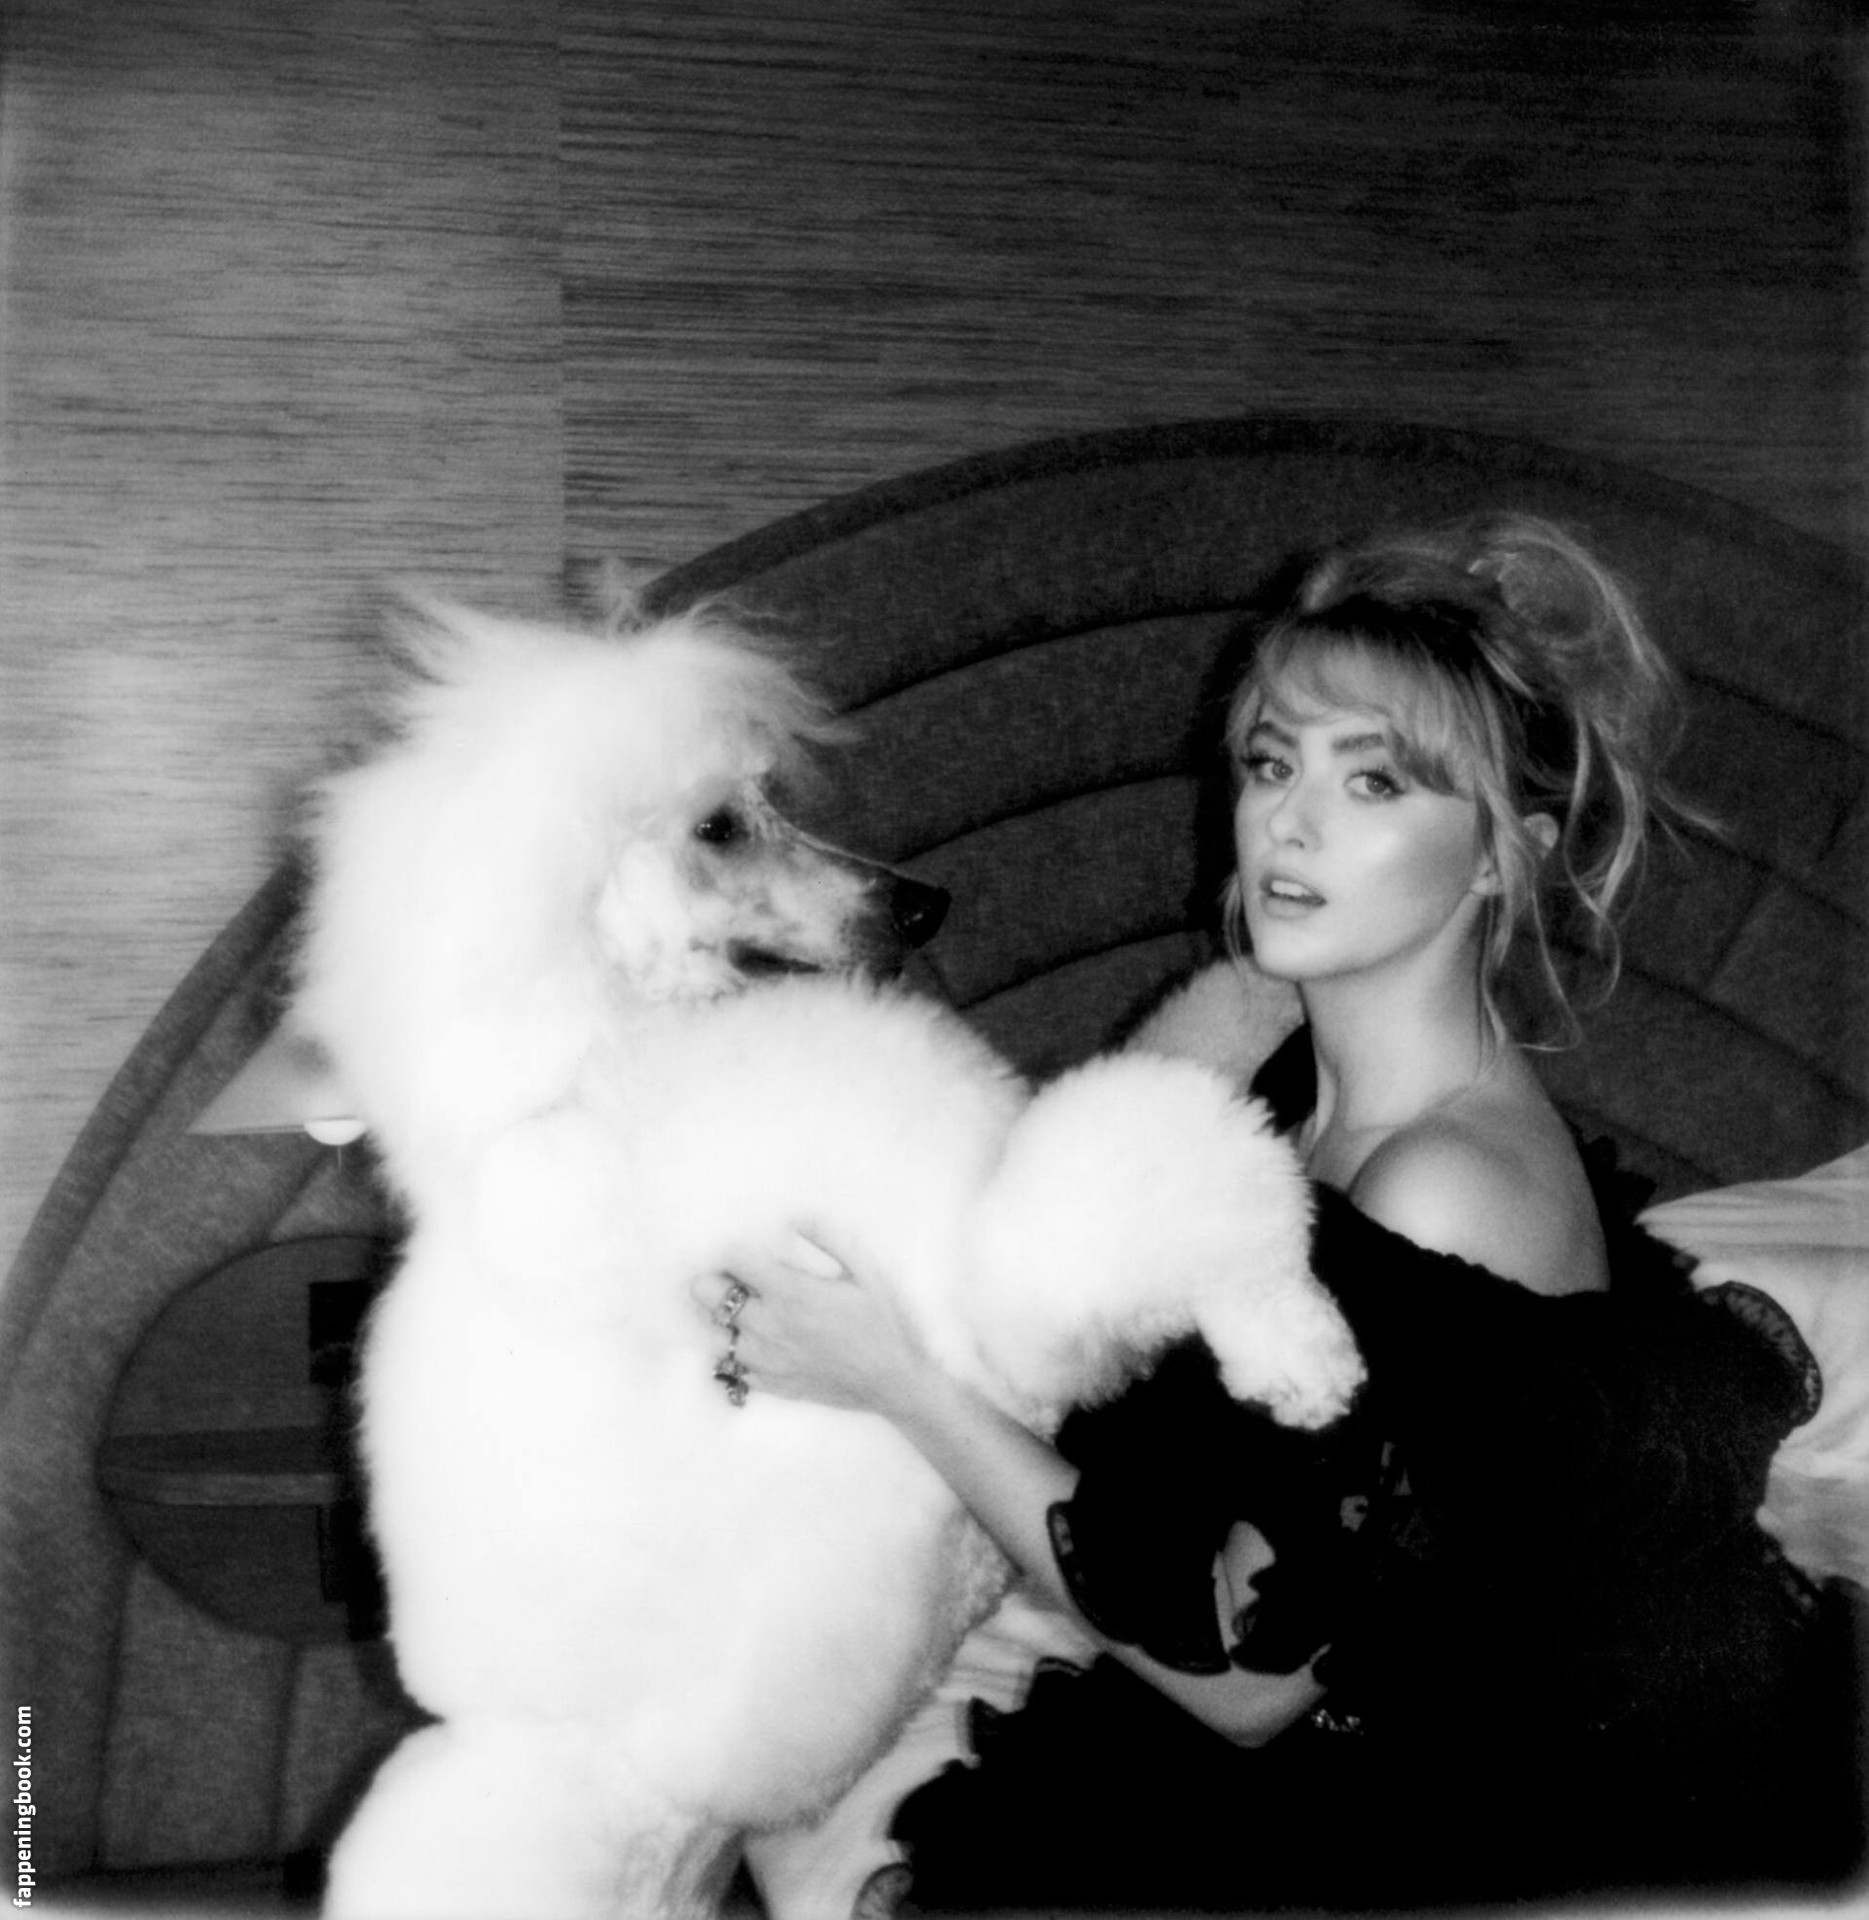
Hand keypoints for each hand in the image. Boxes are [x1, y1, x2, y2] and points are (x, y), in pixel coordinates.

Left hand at [690, 1230, 932, 1415]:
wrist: (892, 1381)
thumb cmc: (882, 1323)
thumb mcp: (865, 1270)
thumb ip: (827, 1237)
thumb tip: (794, 1216)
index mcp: (790, 1292)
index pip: (733, 1258)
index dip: (738, 1248)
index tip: (751, 1250)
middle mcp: (767, 1325)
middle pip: (706, 1293)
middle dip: (717, 1278)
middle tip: (741, 1278)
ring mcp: (763, 1358)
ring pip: (712, 1330)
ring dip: (723, 1315)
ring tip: (748, 1310)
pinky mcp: (767, 1383)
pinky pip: (728, 1364)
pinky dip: (735, 1349)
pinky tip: (758, 1341)